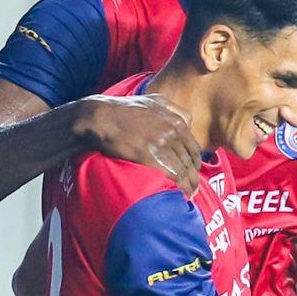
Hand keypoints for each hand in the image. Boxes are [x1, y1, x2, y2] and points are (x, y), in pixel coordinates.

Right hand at [73, 94, 202, 195]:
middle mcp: (172, 132)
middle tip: (192, 189)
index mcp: (176, 121)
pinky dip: (179, 187)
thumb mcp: (153, 100)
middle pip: (190, 162)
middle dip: (193, 178)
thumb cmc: (124, 109)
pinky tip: (178, 194)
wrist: (101, 117)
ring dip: (188, 186)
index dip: (195, 164)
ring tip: (187, 195)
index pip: (194, 148)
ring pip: (183, 170)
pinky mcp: (149, 156)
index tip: (192, 173)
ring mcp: (161, 144)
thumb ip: (173, 109)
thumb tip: (187, 121)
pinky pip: (172, 176)